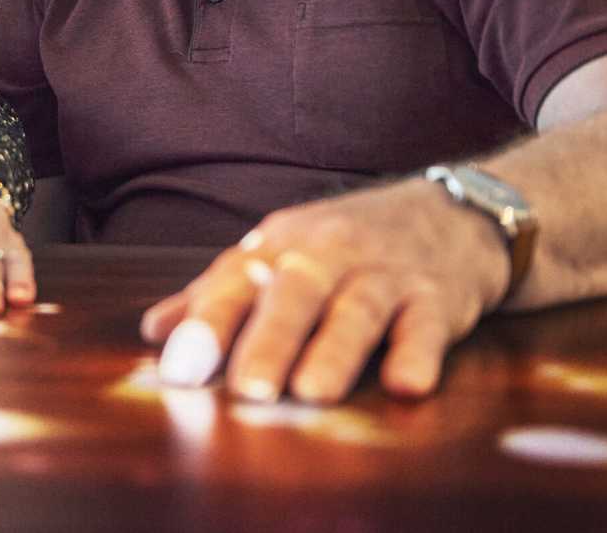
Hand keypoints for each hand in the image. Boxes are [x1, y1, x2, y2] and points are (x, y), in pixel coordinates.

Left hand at [140, 177, 510, 401]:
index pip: (237, 279)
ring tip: (312, 392)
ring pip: (357, 308)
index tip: (178, 371)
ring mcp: (386, 273)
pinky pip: (427, 325)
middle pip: (295, 291)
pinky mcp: (438, 297)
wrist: (451, 213)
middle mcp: (330, 252)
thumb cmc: (348, 247)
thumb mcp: (282, 255)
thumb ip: (221, 293)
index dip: (206, 323)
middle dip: (269, 339)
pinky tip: (406, 384)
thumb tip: (155, 330)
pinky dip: (418, 353)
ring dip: (334, 349)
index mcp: (281, 243)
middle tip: (247, 390)